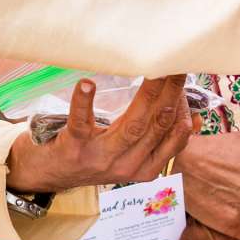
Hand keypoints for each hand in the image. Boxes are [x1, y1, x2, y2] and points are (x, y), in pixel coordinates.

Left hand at [4, 76, 190, 193]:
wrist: (48, 175)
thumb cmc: (92, 156)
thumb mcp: (129, 153)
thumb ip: (156, 139)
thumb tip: (192, 118)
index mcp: (145, 168)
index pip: (174, 138)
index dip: (184, 108)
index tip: (188, 78)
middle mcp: (126, 166)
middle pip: (157, 126)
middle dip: (172, 94)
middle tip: (178, 64)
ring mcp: (100, 157)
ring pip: (132, 125)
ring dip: (148, 95)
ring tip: (156, 72)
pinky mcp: (74, 147)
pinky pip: (81, 123)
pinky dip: (83, 102)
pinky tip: (87, 83)